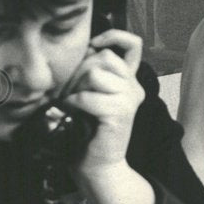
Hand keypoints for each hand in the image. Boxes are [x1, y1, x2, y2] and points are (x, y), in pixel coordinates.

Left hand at [63, 29, 144, 175]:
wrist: (96, 166)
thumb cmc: (86, 131)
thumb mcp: (90, 95)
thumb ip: (92, 72)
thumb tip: (82, 51)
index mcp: (129, 81)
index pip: (132, 44)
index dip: (113, 36)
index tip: (94, 45)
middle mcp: (134, 87)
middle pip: (101, 57)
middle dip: (77, 72)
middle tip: (69, 95)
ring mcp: (130, 99)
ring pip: (95, 73)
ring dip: (75, 88)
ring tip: (72, 104)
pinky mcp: (121, 113)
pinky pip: (88, 96)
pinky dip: (74, 104)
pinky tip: (74, 115)